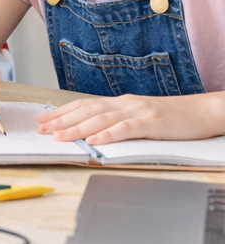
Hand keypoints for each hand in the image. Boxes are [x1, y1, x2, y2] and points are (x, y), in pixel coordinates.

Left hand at [36, 93, 224, 144]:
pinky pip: (126, 129)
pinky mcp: (152, 123)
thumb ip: (118, 122)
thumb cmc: (171, 118)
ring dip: (78, 128)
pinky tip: (95, 141)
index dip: (62, 112)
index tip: (43, 120)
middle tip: (42, 129)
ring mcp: (138, 112)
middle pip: (88, 111)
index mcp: (121, 103)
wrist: (202, 112)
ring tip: (60, 136)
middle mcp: (125, 104)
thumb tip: (93, 133)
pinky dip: (108, 134)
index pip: (84, 106)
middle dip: (62, 120)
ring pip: (102, 119)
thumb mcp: (140, 117)